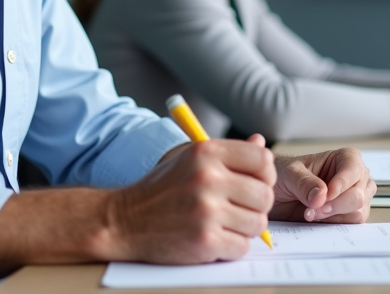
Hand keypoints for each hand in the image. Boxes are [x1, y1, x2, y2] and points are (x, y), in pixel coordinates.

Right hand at [106, 136, 275, 263]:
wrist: (124, 220)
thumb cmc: (160, 189)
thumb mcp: (190, 158)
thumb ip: (228, 152)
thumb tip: (260, 143)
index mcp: (207, 152)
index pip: (262, 159)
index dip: (264, 175)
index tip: (253, 184)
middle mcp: (208, 178)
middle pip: (265, 195)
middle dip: (256, 206)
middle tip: (238, 209)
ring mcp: (206, 210)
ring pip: (258, 224)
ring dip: (245, 229)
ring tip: (224, 224)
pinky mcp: (204, 241)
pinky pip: (242, 247)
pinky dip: (232, 247)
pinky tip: (214, 239)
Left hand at [269, 147, 374, 223]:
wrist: (278, 195)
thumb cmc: (286, 175)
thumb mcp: (289, 173)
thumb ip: (304, 183)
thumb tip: (321, 196)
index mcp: (345, 158)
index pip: (353, 171)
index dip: (340, 185)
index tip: (322, 197)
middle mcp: (355, 177)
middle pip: (358, 196)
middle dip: (334, 205)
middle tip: (312, 209)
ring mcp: (355, 197)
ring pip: (357, 212)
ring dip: (332, 216)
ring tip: (311, 212)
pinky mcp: (349, 215)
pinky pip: (351, 224)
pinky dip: (332, 224)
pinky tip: (317, 218)